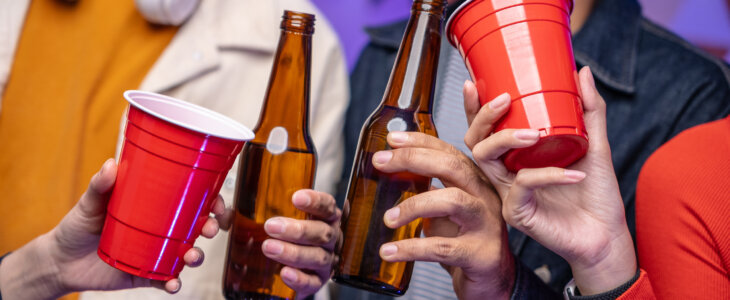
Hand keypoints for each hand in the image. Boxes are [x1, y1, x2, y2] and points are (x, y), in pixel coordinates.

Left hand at [0, 159, 224, 298]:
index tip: (216, 200)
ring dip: (196, 255)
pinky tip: (173, 283)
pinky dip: (174, 283)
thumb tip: (111, 165)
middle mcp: (160, 229)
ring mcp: (155, 253)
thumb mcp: (89, 203)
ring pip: (187, 253)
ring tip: (191, 256)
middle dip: (210, 227)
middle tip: (209, 227)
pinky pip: (167, 280)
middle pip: (196, 226)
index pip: (189, 200)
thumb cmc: (77, 227)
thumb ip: (100, 186)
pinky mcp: (146, 275)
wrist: (60, 262)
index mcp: (154, 208)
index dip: (209, 200)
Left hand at [260, 190, 342, 298]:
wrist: (299, 267)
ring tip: (269, 248)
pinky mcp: (318, 281)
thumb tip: (226, 215)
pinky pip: (312, 282)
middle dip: (296, 230)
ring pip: (316, 256)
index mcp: (324, 218)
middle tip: (271, 227)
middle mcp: (330, 238)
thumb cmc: (290, 238)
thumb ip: (255, 215)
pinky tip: (284, 273)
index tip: (296, 197)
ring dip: (293, 253)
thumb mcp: (280, 221)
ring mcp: (326, 261)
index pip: (326, 206)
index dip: (315, 201)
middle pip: (321, 232)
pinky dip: (299, 278)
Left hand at [371, 132, 514, 299]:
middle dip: (413, 159)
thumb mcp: (446, 209)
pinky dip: (411, 249)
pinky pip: (442, 247)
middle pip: (453, 166)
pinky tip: (389, 251)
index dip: (420, 141)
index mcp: (474, 181)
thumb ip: (427, 189)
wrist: (493, 278)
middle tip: (380, 162)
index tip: (391, 139)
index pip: (449, 151)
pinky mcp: (480, 254)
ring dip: (413, 206)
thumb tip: (387, 173)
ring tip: (387, 219)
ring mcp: (486, 225)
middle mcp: (484, 197)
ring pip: (452, 201)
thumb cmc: (464, 239)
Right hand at [465, 67, 635, 294]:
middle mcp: (506, 173)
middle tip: (504, 100)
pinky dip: (548, 175)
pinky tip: (574, 174)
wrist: (606, 235)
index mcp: (516, 157)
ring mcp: (508, 193)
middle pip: (475, 141)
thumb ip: (589, 110)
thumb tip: (582, 72)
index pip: (485, 129)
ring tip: (535, 134)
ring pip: (486, 159)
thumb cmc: (595, 194)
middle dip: (484, 117)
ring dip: (506, 139)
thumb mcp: (596, 144)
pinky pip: (523, 185)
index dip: (474, 108)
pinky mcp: (517, 213)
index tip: (473, 83)